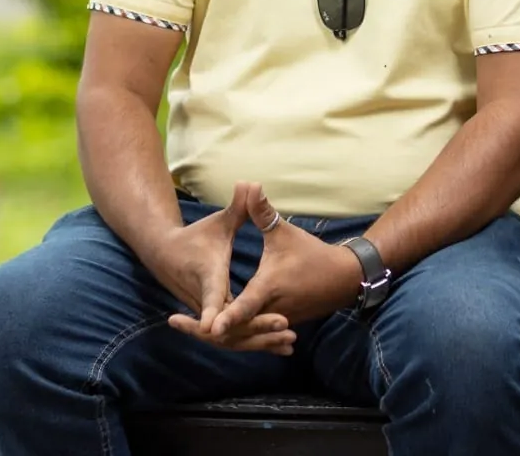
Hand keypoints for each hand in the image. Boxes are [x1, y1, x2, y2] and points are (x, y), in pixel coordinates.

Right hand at [147, 183, 293, 354]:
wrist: (166, 256)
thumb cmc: (196, 237)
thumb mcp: (219, 223)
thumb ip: (238, 208)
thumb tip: (250, 183)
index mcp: (207, 275)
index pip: (211, 296)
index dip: (215, 312)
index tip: (219, 327)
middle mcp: (206, 300)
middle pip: (228, 324)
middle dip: (255, 327)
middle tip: (286, 326)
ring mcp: (209, 314)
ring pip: (232, 337)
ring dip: (260, 340)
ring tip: (290, 341)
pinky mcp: (215, 323)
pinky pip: (235, 338)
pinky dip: (256, 342)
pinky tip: (281, 347)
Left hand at [180, 184, 360, 354]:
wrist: (342, 278)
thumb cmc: (311, 253)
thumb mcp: (283, 232)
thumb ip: (262, 212)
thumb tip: (249, 184)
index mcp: (269, 287)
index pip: (245, 306)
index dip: (227, 315)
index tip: (209, 326)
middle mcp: (272, 310)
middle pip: (237, 328)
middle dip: (208, 328)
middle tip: (177, 321)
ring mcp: (275, 321)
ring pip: (244, 335)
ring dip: (218, 333)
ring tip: (186, 325)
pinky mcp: (278, 326)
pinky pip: (252, 335)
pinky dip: (234, 334)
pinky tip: (213, 333)